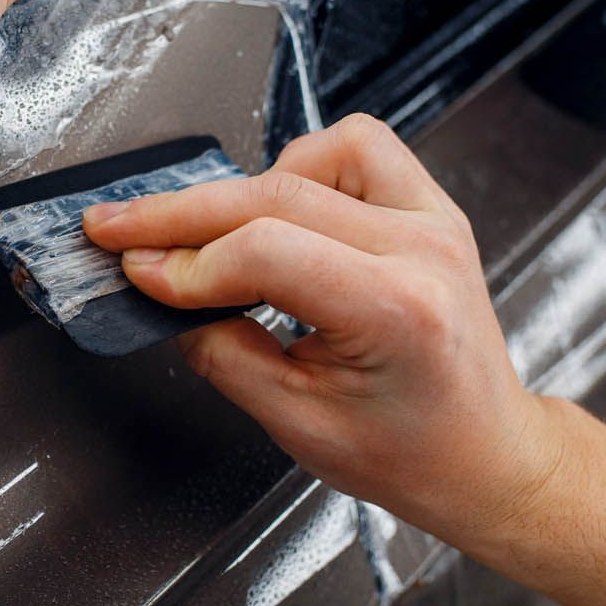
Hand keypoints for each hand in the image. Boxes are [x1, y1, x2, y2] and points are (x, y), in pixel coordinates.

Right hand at [83, 114, 558, 548]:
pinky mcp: (430, 207)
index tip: (136, 271)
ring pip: (316, 153)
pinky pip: (356, 150)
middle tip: (120, 227)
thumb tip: (166, 294)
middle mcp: (423, 249)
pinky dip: (303, 168)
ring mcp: (433, 219)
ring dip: (248, 187)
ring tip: (211, 234)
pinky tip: (278, 214)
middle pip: (276, 193)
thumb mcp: (299, 424)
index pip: (265, 251)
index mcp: (398, 309)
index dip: (185, 261)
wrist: (485, 456)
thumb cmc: (412, 454)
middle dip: (182, 213)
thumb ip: (224, 353)